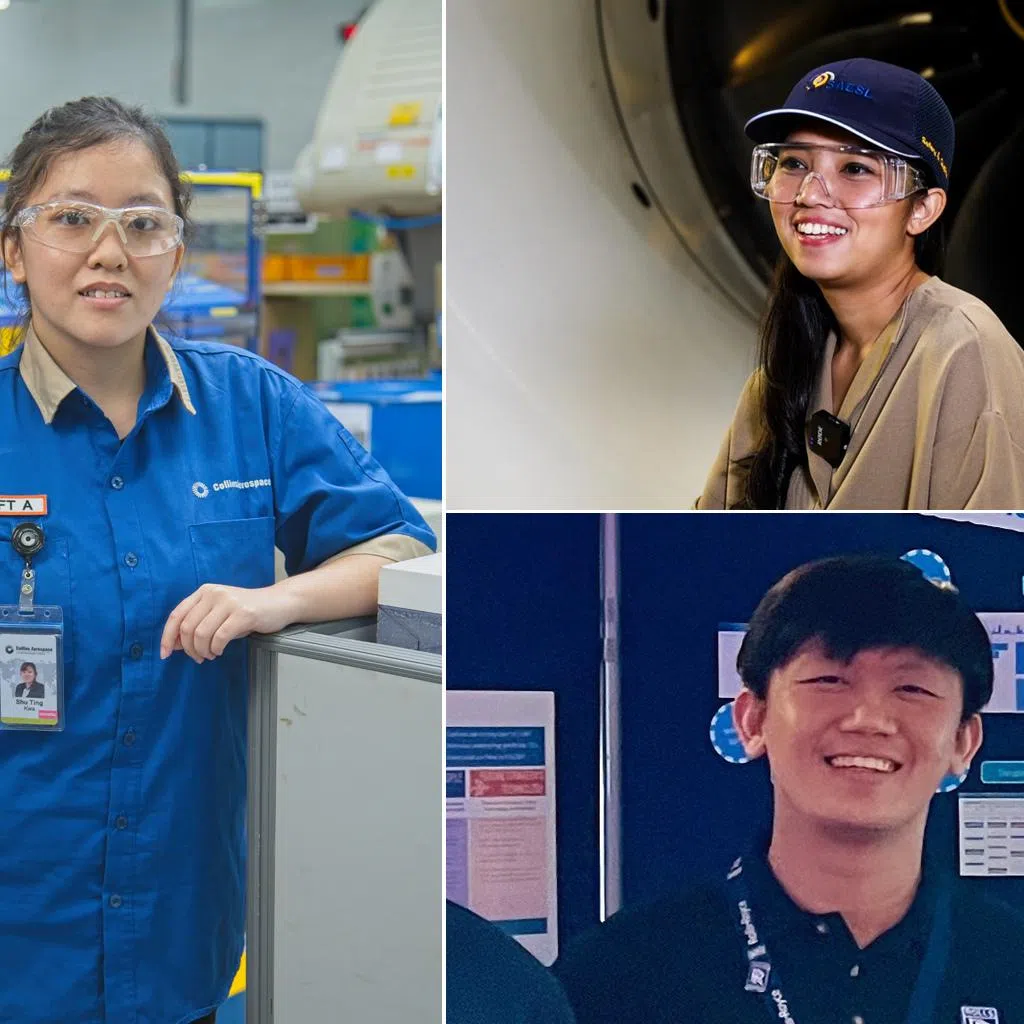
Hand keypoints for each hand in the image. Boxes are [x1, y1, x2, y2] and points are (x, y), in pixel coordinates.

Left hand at [160, 583, 297, 662]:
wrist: (279, 603)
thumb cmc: (249, 611)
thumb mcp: (219, 614)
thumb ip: (197, 625)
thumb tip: (174, 645)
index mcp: (204, 591)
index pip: (176, 615)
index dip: (167, 637)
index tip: (166, 654)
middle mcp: (214, 593)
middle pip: (187, 627)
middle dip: (189, 649)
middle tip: (198, 657)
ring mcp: (229, 602)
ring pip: (201, 634)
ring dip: (203, 651)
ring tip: (211, 655)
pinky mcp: (243, 613)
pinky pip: (220, 637)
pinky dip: (216, 649)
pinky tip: (220, 651)